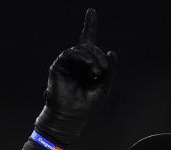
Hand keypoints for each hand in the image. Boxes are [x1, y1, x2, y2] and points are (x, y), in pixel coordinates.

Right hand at [34, 7, 117, 143]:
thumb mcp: (104, 87)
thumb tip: (112, 51)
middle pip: (90, 46)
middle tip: (102, 71)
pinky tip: (90, 67)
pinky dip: (82, 58)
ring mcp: (67, 63)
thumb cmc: (87, 105)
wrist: (70, 117)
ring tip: (96, 72)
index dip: (89, 25)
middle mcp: (77, 61)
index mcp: (88, 65)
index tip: (91, 11)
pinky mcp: (58, 66)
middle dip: (99, 56)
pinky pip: (70, 54)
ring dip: (92, 58)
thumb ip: (109, 70)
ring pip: (81, 49)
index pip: (88, 41)